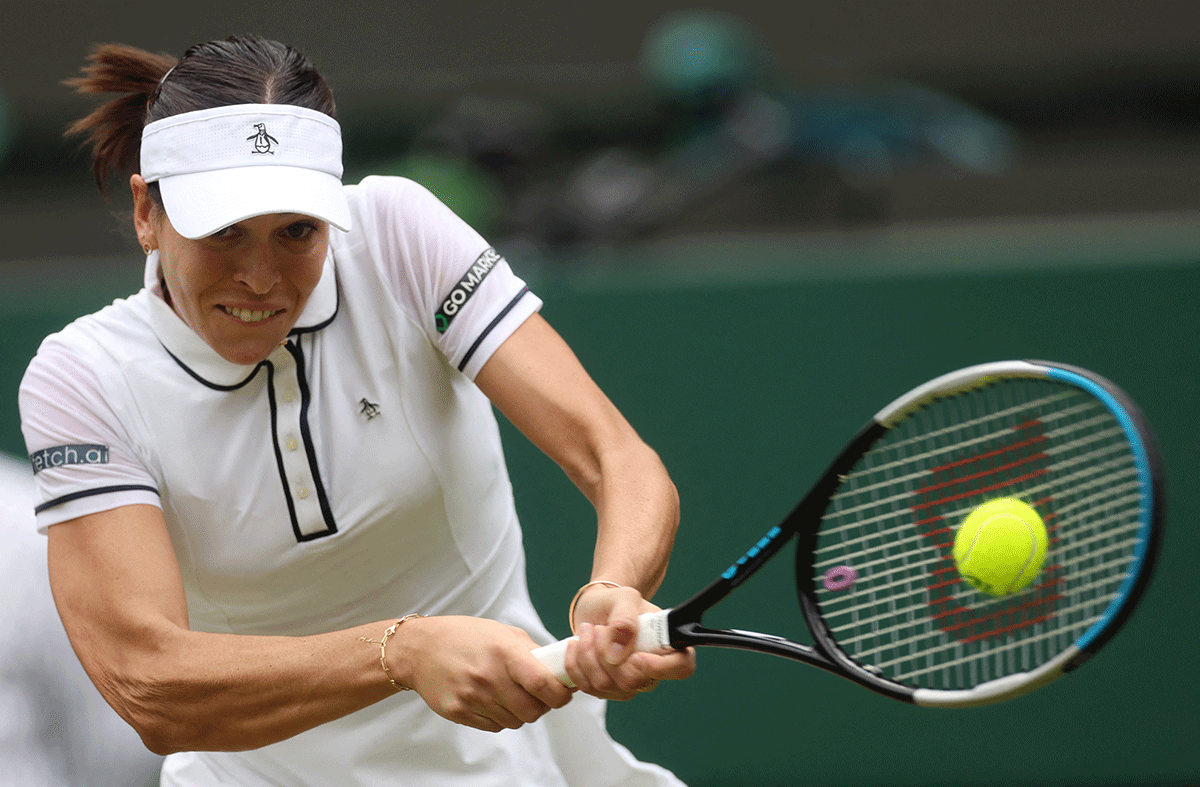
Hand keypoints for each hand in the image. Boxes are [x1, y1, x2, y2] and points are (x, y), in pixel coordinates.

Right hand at [388, 616, 573, 731]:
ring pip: (515, 721)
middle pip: (533, 711)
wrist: (419, 648)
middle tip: (538, 696)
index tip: (564, 693)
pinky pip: (494, 727)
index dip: (561, 695)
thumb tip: (560, 668)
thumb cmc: (464, 636)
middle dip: (542, 706)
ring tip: (511, 694)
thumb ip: (532, 652)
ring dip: (520, 712)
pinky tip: (493, 700)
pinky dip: (501, 718)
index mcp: (504, 653)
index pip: (544, 685)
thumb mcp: (502, 632)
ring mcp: (472, 698)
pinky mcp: (459, 713)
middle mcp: (489, 677)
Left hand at [564, 585, 695, 700]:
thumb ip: (624, 619)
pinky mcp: (606, 690)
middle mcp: (652, 670)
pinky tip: (577, 646)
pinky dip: (575, 664)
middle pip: (633, 681)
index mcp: (668, 645)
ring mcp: (629, 684)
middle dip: (606, 653)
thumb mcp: (624, 598)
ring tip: (588, 630)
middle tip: (600, 628)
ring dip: (587, 654)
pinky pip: (588, 687)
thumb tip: (617, 652)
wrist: (597, 609)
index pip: (681, 667)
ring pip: (606, 685)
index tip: (636, 655)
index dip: (661, 667)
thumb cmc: (616, 603)